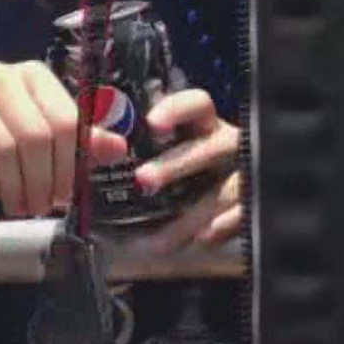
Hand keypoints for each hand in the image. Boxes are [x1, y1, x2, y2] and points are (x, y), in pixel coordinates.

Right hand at [0, 61, 130, 217]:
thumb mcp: (43, 137)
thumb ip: (79, 141)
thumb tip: (118, 148)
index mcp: (31, 75)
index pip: (65, 119)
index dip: (71, 163)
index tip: (68, 193)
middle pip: (34, 135)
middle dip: (43, 180)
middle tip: (43, 206)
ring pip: (1, 147)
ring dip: (15, 186)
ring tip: (20, 206)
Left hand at [137, 89, 241, 252]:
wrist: (237, 194)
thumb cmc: (189, 170)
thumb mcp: (167, 152)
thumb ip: (138, 148)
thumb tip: (90, 145)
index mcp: (204, 126)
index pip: (197, 105)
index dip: (177, 109)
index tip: (152, 122)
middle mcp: (227, 145)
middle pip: (207, 148)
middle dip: (175, 165)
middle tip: (144, 180)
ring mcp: (244, 174)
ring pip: (222, 191)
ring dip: (189, 214)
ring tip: (157, 238)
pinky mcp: (253, 203)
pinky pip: (243, 215)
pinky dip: (222, 227)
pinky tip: (201, 238)